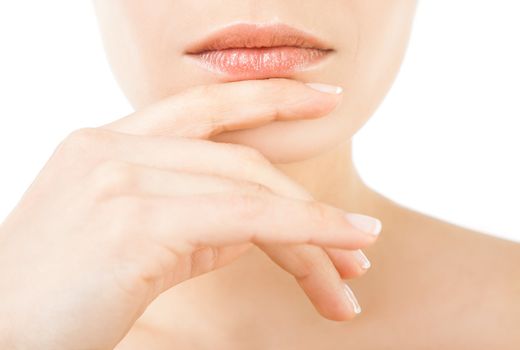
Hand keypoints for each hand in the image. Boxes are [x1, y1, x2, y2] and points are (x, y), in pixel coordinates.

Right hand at [0, 78, 380, 348]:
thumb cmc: (62, 300)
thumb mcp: (136, 245)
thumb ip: (193, 220)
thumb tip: (257, 219)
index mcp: (107, 144)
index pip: (203, 107)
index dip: (267, 98)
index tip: (320, 99)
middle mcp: (112, 149)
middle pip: (239, 162)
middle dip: (305, 202)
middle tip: (359, 241)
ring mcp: (120, 178)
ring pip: (250, 191)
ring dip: (315, 229)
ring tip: (357, 262)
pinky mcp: (134, 220)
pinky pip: (245, 218)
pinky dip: (305, 230)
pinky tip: (345, 243)